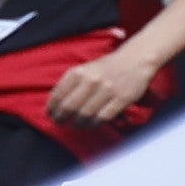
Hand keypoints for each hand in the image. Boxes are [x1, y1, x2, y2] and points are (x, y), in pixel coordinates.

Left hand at [41, 45, 155, 131]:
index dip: (51, 108)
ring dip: (78, 123)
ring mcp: (107, 90)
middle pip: (69, 107)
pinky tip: (90, 124)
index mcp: (78, 72)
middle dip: (61, 118)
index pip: (58, 94)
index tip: (50, 114)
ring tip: (76, 124)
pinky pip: (103, 117)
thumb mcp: (84, 69)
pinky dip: (94, 124)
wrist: (134, 60)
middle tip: (59, 122)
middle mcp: (91, 80)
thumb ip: (69, 84)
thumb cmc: (105, 68)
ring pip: (85, 114)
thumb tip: (54, 104)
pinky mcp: (122, 99)